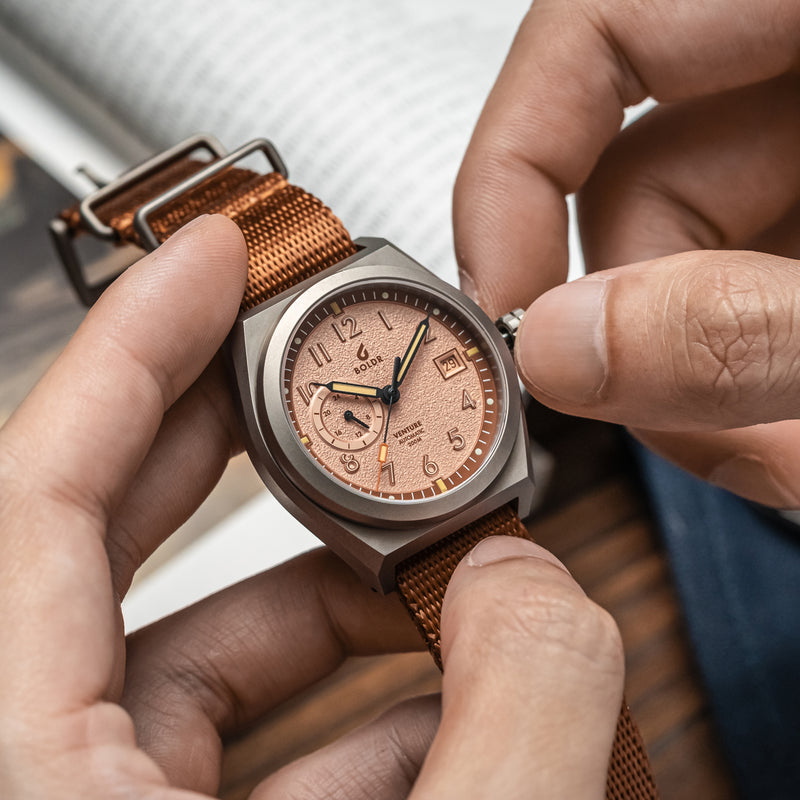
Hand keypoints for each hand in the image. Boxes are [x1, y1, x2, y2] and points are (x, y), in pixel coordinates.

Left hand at [0, 214, 622, 797]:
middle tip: (310, 368)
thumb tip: (534, 585)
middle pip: (99, 543)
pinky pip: (231, 739)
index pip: (34, 494)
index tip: (205, 261)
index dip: (128, 349)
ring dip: (325, 599)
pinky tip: (435, 704)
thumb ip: (515, 712)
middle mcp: (37, 787)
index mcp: (30, 783)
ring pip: (186, 650)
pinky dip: (339, 707)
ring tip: (440, 587)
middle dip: (227, 437)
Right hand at [455, 0, 799, 506]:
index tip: (497, 310)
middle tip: (659, 427)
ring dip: (702, 377)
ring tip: (766, 458)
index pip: (596, 29)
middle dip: (632, 333)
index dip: (515, 170)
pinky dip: (750, 375)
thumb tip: (563, 352)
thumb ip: (736, 323)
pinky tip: (782, 437)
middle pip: (638, 179)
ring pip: (688, 253)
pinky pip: (746, 282)